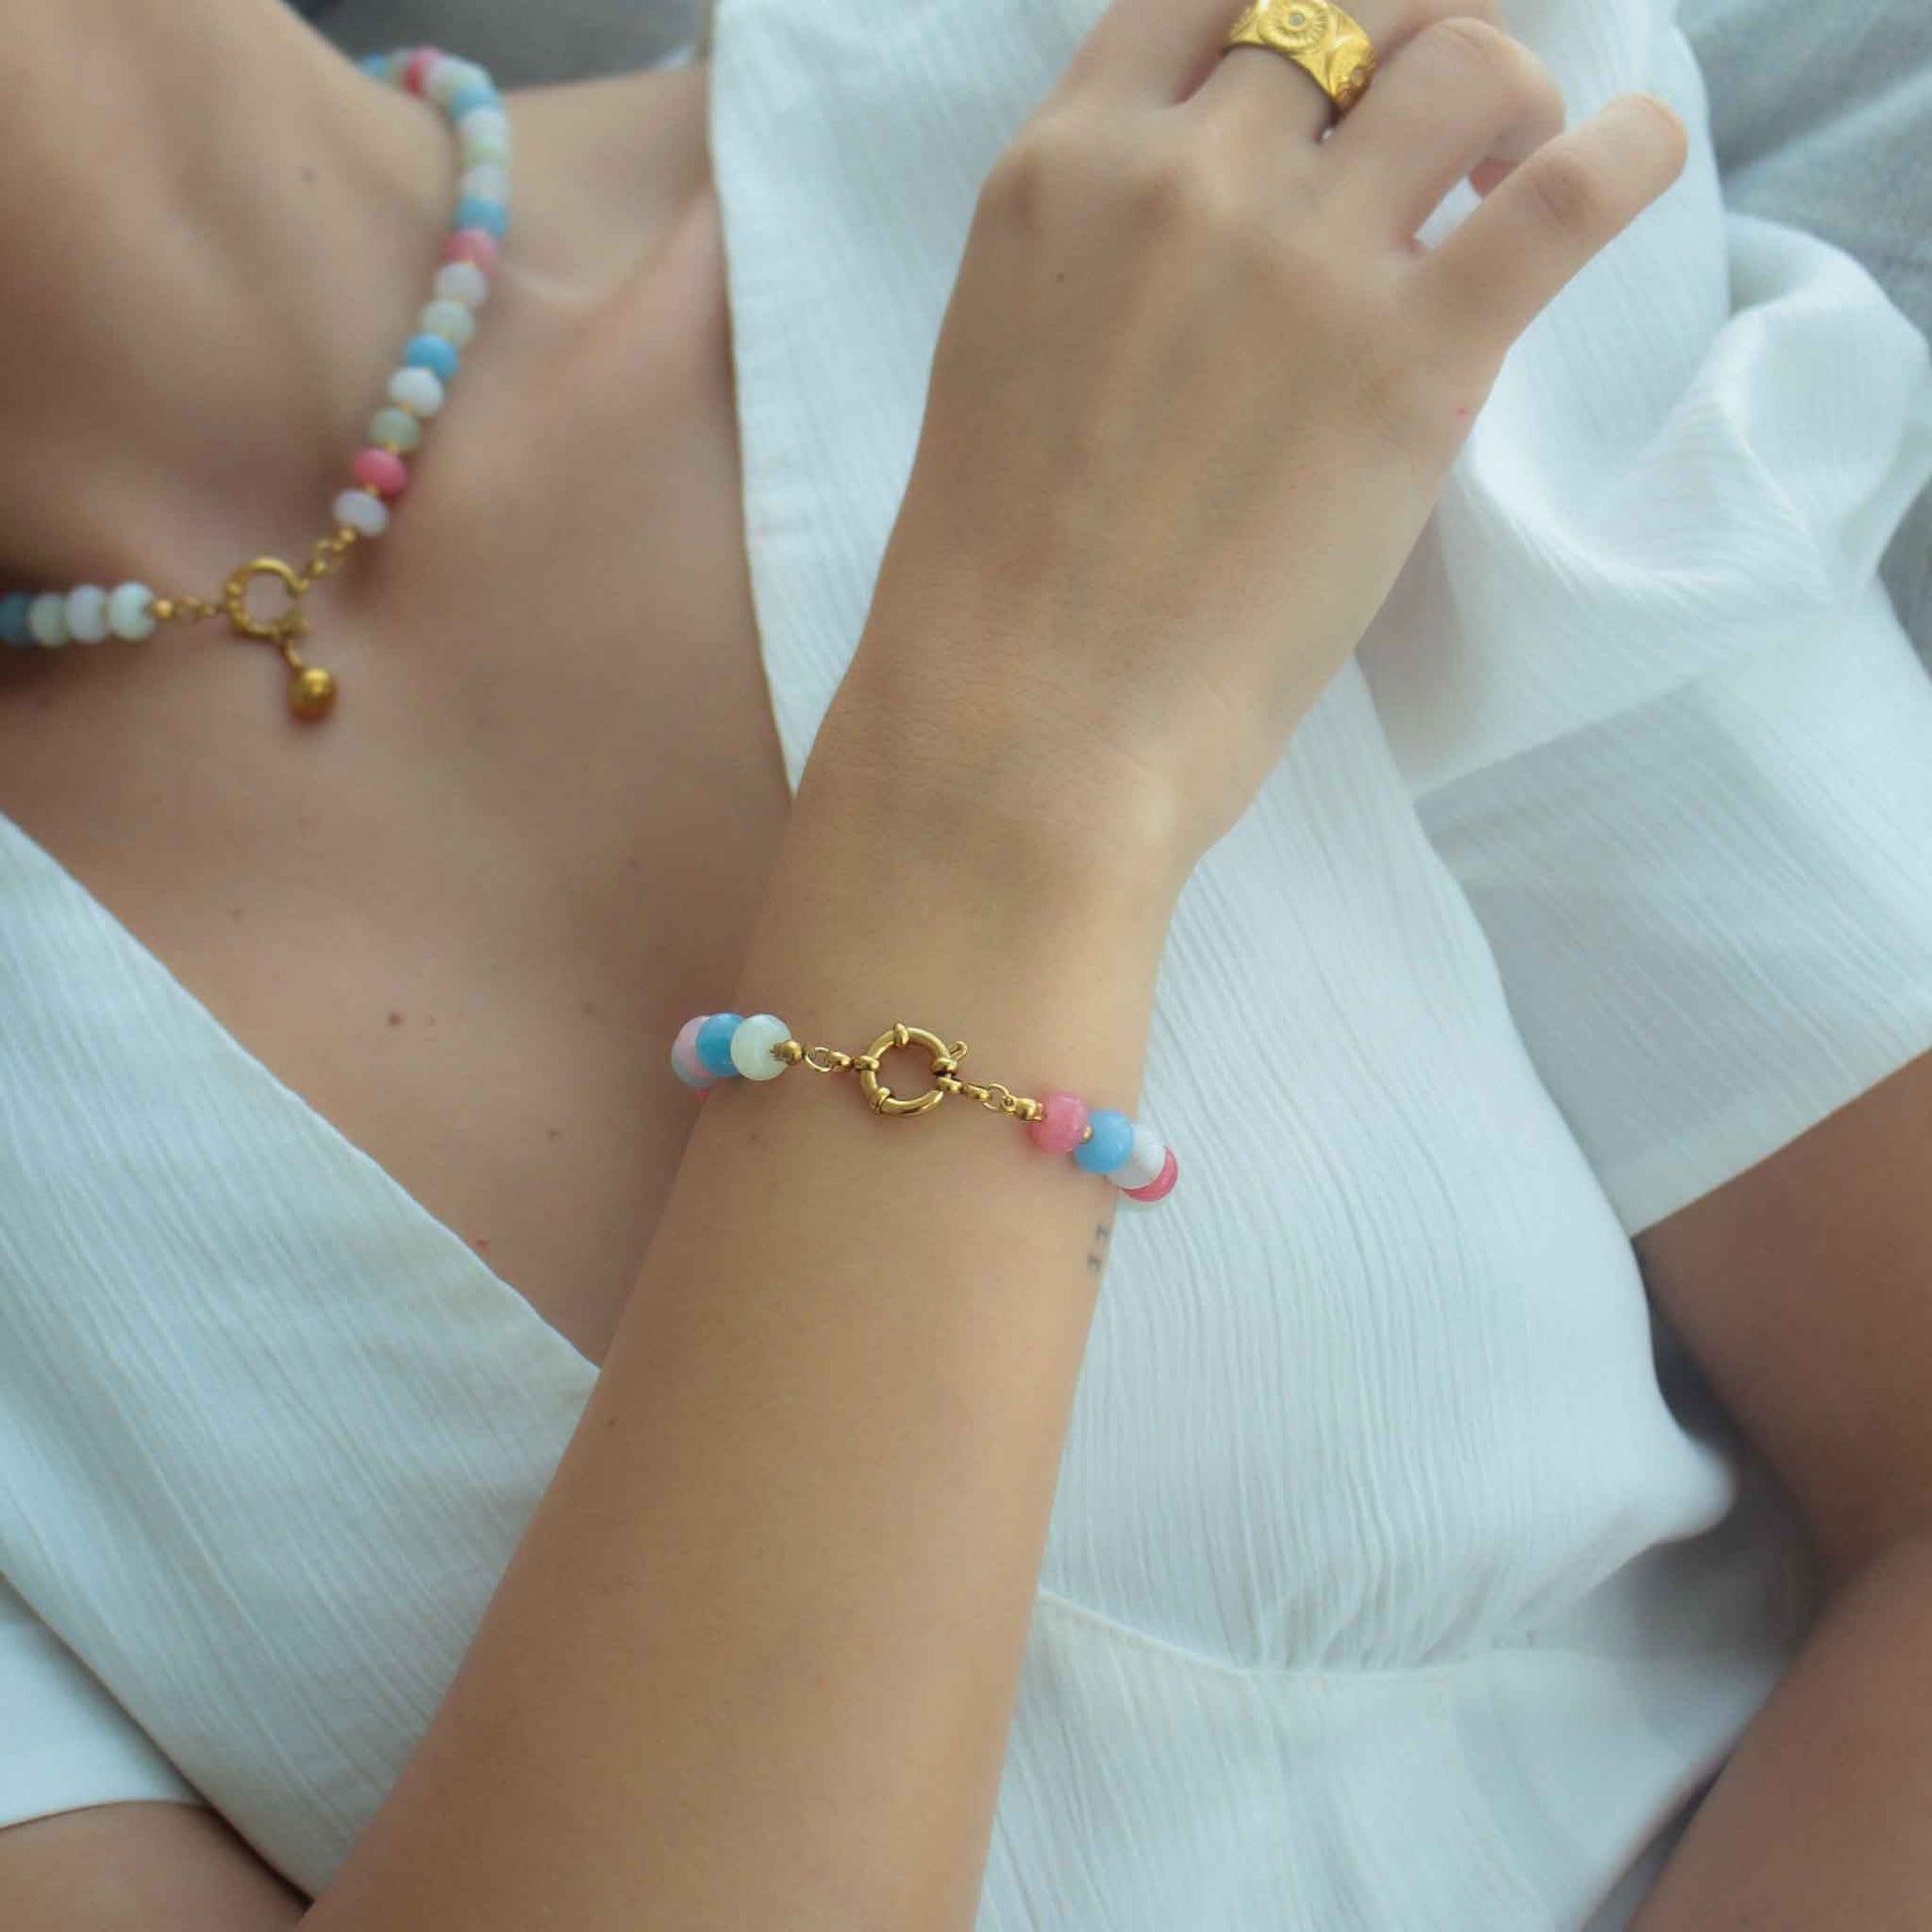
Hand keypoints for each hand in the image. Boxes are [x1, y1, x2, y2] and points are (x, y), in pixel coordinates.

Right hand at [837, 0, 1686, 893]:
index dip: (1300, 8)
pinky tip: (1643, 150)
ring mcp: (1299, 257)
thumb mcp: (1011, 351)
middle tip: (1447, 122)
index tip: (1345, 56)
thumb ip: (1106, 253)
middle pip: (1352, 12)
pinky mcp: (1410, 359)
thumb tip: (1236, 218)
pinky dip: (1629, 150)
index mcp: (1060, 170)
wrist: (1027, 719)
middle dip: (1413, 44)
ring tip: (1517, 169)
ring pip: (1466, 62)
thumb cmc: (999, 578)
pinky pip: (1569, 190)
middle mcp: (1180, 175)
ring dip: (1512, 96)